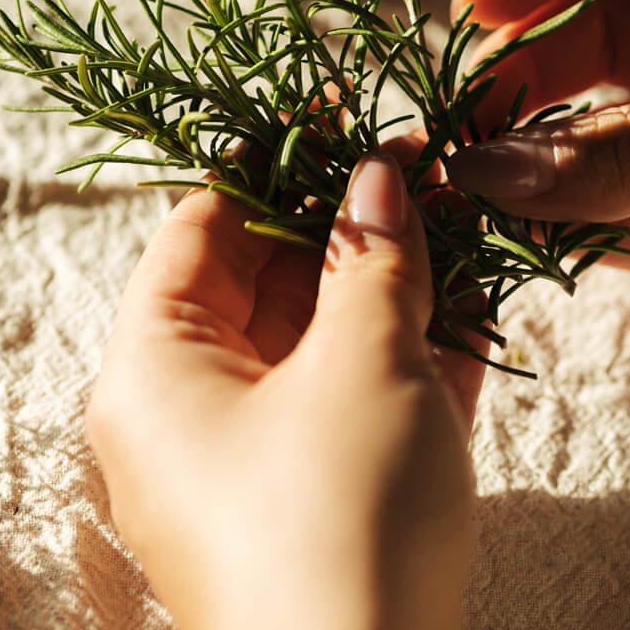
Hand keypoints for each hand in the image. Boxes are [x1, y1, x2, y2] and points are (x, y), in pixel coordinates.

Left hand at [86, 154, 484, 629]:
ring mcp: (257, 454)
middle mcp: (190, 407)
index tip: (340, 112)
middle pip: (269, 276)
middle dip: (350, 222)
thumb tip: (379, 174)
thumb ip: (371, 257)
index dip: (274, 161)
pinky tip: (473, 308)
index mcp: (156, 364)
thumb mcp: (362, 361)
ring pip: (322, 337)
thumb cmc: (342, 518)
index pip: (205, 226)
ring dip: (392, 285)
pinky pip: (353, 396)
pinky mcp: (317, 493)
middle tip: (422, 169)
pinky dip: (405, 354)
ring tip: (462, 223)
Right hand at [446, 0, 629, 317]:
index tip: (476, 9)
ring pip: (603, 135)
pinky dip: (571, 228)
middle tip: (460, 122)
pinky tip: (516, 234)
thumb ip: (627, 147)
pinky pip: (629, 218)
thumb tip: (486, 168)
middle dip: (523, 72)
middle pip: (598, 35)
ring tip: (466, 187)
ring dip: (533, 161)